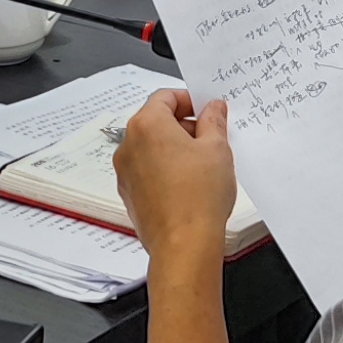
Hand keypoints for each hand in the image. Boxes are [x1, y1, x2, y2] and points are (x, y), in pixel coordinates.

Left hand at [115, 89, 241, 257]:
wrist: (184, 245)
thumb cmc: (198, 197)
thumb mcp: (217, 148)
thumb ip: (214, 121)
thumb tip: (212, 109)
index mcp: (147, 125)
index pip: (164, 97)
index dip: (188, 99)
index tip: (206, 109)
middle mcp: (128, 145)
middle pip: (155, 121)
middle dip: (183, 125)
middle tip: (210, 136)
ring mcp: (125, 172)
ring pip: (150, 147)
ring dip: (173, 148)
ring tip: (202, 163)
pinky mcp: (129, 194)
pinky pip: (146, 171)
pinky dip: (164, 169)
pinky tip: (188, 183)